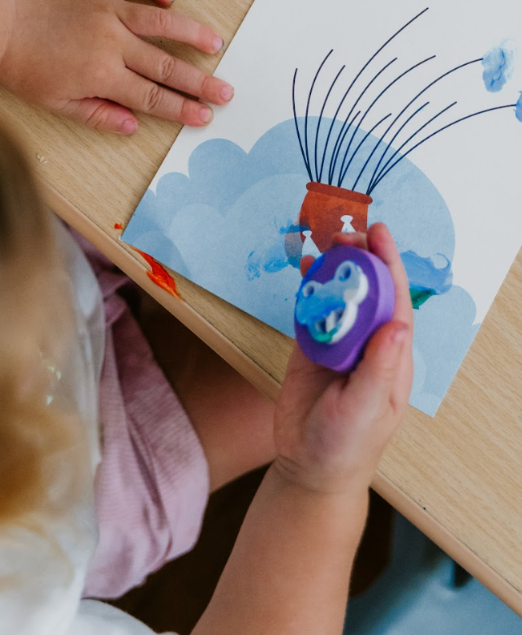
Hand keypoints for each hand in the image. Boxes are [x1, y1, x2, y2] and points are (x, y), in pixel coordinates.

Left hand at [0, 0, 232, 133]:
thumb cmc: (20, 68)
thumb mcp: (56, 103)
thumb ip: (98, 114)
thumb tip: (133, 125)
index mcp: (102, 75)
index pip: (152, 96)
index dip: (181, 108)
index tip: (205, 115)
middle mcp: (111, 42)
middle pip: (165, 64)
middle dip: (199, 80)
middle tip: (226, 90)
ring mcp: (106, 9)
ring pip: (161, 20)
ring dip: (191, 32)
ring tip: (216, 42)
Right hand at [272, 223, 412, 497]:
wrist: (309, 468)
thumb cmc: (346, 445)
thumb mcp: (366, 407)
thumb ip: (379, 367)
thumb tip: (398, 324)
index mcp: (391, 357)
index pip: (395, 302)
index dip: (389, 266)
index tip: (379, 234)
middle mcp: (368, 344)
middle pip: (367, 291)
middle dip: (359, 259)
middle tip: (344, 233)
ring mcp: (339, 343)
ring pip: (339, 295)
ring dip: (332, 268)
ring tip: (322, 242)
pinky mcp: (312, 347)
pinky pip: (312, 309)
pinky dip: (307, 286)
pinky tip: (303, 267)